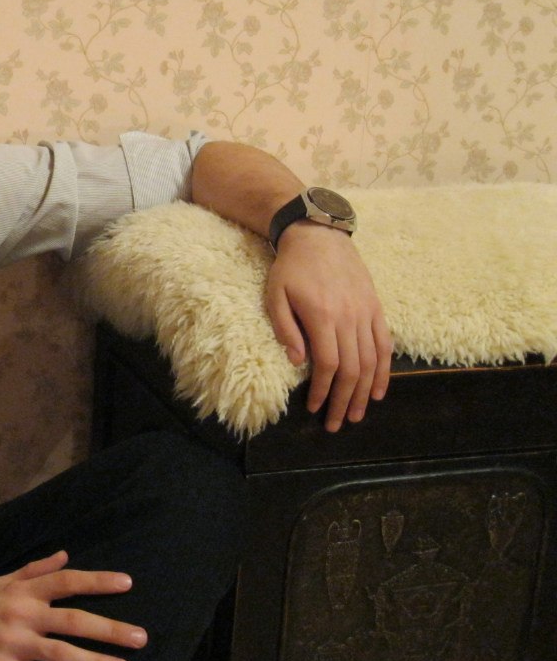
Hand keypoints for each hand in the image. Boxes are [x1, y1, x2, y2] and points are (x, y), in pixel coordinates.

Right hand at [0, 551, 145, 660]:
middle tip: (140, 638)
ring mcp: (13, 644)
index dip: (98, 581)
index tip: (127, 583)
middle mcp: (21, 614)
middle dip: (109, 629)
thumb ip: (33, 571)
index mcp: (22, 592)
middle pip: (73, 620)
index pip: (66, 581)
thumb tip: (65, 555)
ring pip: (62, 654)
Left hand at [265, 222, 392, 430]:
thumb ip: (285, 329)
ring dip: (365, 392)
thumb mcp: (275, 295)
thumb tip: (296, 363)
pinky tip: (379, 390)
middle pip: (352, 369)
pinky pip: (385, 344)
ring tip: (357, 415)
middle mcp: (349, 317)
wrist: (318, 236)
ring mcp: (366, 313)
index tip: (315, 409)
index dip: (323, 391)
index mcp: (322, 316)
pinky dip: (384, 370)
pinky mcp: (376, 308)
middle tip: (337, 424)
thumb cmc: (291, 268)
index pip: (327, 364)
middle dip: (344, 401)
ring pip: (371, 361)